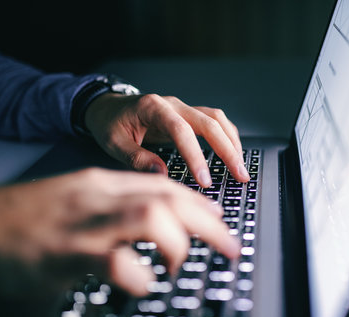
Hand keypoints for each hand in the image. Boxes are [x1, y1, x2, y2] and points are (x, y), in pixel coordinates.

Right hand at [0, 168, 239, 297]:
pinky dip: (138, 276)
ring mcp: (82, 225)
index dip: (199, 203)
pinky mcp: (65, 256)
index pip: (164, 185)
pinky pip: (115, 262)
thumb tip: (157, 220)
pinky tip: (141, 283)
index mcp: (100, 184)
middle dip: (208, 223)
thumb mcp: (74, 200)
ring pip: (149, 217)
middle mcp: (97, 198)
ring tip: (179, 264)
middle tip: (229, 245)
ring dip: (177, 243)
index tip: (218, 218)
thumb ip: (113, 206)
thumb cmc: (25, 218)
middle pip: (168, 198)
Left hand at [84, 93, 249, 186]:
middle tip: (239, 175)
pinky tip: (232, 154)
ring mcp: (182, 108)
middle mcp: (173, 104)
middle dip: (228, 150)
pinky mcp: (187, 116)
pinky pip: (213, 122)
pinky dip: (226, 137)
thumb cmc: (109, 123)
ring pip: (216, 119)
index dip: (196, 155)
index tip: (204, 180)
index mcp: (153, 108)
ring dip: (232, 143)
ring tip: (241, 168)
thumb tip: (162, 175)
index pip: (182, 131)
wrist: (107, 107)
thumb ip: (137, 158)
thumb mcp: (113, 143)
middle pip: (209, 122)